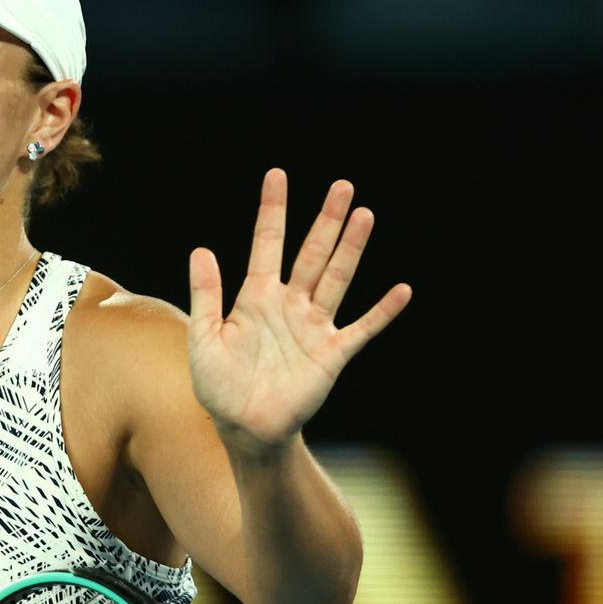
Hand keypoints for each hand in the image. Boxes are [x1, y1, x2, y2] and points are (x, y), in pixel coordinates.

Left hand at [187, 169, 411, 454]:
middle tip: (342, 186)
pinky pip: (361, 329)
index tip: (277, 175)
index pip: (267, 243)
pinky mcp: (332, 354)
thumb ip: (206, 295)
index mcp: (256, 297)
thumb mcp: (203, 338)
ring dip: (351, 249)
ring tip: (365, 215)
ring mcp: (313, 327)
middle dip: (327, 220)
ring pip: (337, 278)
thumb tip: (201, 249)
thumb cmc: (218, 385)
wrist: (244, 428)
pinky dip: (381, 312)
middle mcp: (290, 304)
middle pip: (312, 253)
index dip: (273, 210)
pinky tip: (401, 291)